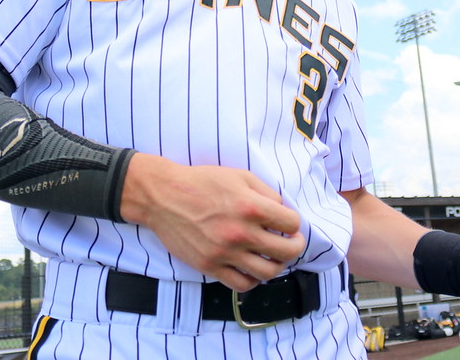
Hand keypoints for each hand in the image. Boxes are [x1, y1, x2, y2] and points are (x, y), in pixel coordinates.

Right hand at [119, 154, 305, 290]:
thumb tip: (282, 209)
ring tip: (273, 256)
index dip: (293, 222)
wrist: (164, 196)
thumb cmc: (201, 182)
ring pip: (268, 273)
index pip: (292, 224)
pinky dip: (253, 279)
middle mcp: (242, 233)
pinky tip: (252, 267)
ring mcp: (226, 253)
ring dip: (277, 265)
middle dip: (295, 246)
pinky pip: (242, 284)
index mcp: (252, 207)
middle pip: (287, 251)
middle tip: (291, 242)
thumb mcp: (239, 176)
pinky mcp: (210, 266)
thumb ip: (266, 192)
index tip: (288, 222)